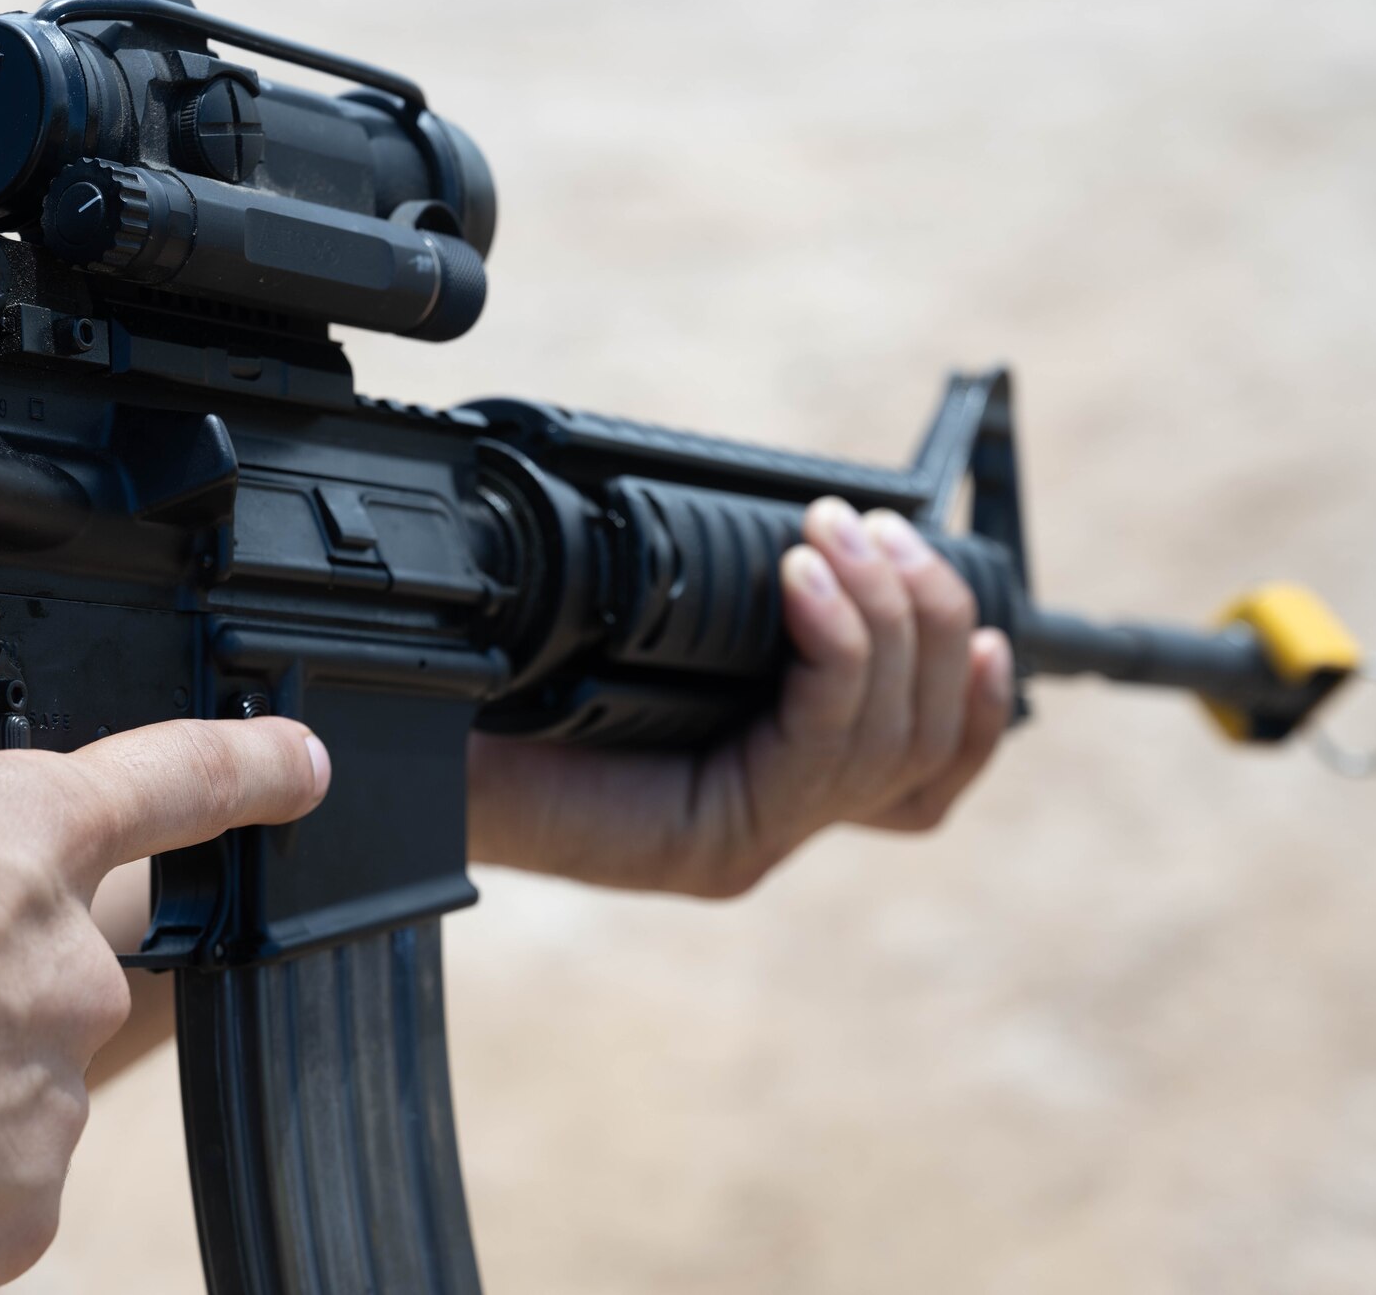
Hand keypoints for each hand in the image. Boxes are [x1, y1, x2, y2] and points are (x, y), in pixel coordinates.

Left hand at [468, 497, 1013, 896]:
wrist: (398, 746)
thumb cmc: (497, 680)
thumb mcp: (634, 624)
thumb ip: (722, 607)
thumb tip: (804, 532)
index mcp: (762, 778)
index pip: (921, 771)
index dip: (971, 696)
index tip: (976, 603)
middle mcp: (771, 818)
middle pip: (923, 747)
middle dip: (929, 621)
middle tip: (874, 528)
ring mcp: (749, 840)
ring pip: (891, 749)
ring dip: (892, 623)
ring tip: (841, 537)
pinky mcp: (714, 846)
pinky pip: (823, 752)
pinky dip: (838, 654)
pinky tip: (804, 584)